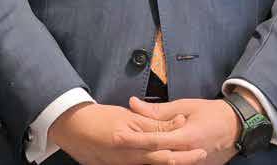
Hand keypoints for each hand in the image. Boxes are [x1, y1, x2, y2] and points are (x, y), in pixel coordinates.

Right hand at [48, 101, 206, 164]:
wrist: (74, 129)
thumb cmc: (102, 119)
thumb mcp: (129, 117)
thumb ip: (153, 122)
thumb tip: (178, 121)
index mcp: (133, 143)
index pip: (164, 146)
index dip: (183, 148)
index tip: (201, 147)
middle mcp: (131, 158)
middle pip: (162, 161)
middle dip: (183, 160)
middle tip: (202, 156)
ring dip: (171, 161)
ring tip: (189, 159)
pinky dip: (157, 163)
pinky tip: (166, 160)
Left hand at [122, 96, 242, 163]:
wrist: (234, 127)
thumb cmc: (210, 113)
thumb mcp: (185, 106)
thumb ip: (159, 110)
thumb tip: (133, 104)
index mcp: (184, 138)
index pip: (153, 140)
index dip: (134, 139)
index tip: (116, 135)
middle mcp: (185, 154)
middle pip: (153, 156)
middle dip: (133, 151)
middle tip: (113, 143)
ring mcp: (189, 164)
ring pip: (161, 162)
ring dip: (142, 156)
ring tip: (124, 150)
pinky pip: (170, 164)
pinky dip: (156, 159)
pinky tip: (143, 155)